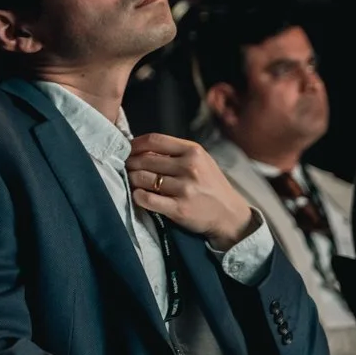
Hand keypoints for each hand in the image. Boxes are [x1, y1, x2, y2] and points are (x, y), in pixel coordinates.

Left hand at [125, 133, 254, 248]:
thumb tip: (140, 147)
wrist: (229, 214)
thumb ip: (175, 152)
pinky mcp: (178, 209)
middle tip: (126, 168)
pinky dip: (138, 196)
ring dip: (132, 180)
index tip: (127, 149)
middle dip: (130, 163)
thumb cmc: (210, 185)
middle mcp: (189, 168)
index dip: (135, 144)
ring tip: (132, 182)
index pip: (155, 140)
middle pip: (145, 159)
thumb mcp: (200, 161)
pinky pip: (147, 199)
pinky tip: (139, 195)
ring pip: (142, 179)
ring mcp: (184, 189)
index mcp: (193, 151)